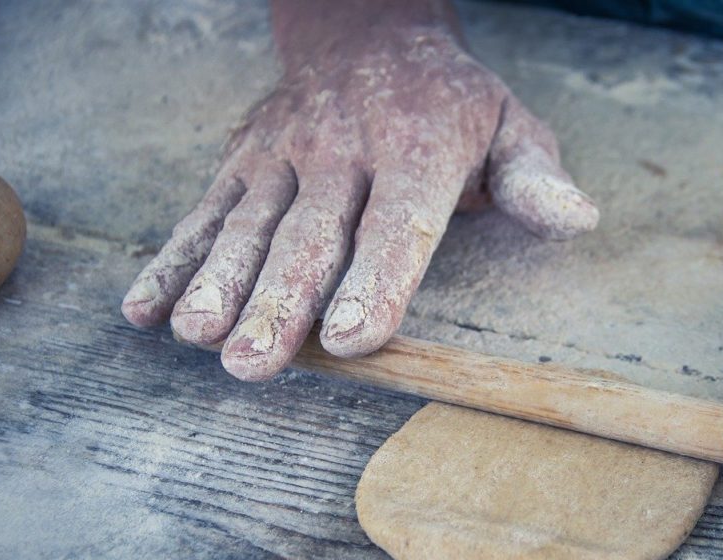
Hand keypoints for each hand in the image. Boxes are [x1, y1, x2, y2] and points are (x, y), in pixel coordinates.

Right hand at [122, 0, 597, 379]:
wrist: (367, 32)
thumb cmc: (450, 104)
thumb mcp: (507, 125)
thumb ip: (533, 177)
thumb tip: (577, 220)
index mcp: (418, 148)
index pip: (396, 224)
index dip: (375, 282)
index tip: (350, 340)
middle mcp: (345, 147)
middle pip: (311, 234)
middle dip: (279, 301)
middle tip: (253, 364)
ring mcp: (286, 150)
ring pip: (249, 222)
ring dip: (219, 281)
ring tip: (198, 337)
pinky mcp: (245, 155)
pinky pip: (205, 207)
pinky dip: (173, 258)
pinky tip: (145, 308)